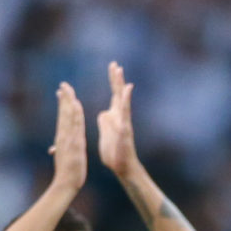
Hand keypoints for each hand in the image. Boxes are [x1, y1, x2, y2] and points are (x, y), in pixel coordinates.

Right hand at [51, 82, 87, 191]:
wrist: (66, 183)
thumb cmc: (66, 171)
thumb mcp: (63, 156)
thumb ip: (61, 149)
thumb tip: (55, 147)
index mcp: (63, 138)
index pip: (63, 117)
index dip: (63, 104)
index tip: (62, 92)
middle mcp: (64, 135)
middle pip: (64, 113)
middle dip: (64, 98)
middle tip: (63, 84)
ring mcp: (68, 138)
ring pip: (68, 116)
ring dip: (68, 102)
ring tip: (68, 89)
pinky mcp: (74, 143)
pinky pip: (75, 125)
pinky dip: (75, 114)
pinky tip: (76, 105)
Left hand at [97, 61, 138, 178]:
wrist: (121, 166)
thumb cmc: (113, 153)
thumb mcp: (104, 134)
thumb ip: (104, 122)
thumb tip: (103, 113)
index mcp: (113, 116)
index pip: (114, 94)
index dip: (113, 80)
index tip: (112, 66)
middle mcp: (120, 115)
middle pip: (118, 93)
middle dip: (116, 78)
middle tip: (115, 64)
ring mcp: (123, 121)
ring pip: (122, 99)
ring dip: (120, 84)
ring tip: (119, 71)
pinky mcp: (125, 127)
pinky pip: (125, 111)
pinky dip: (126, 99)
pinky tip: (128, 89)